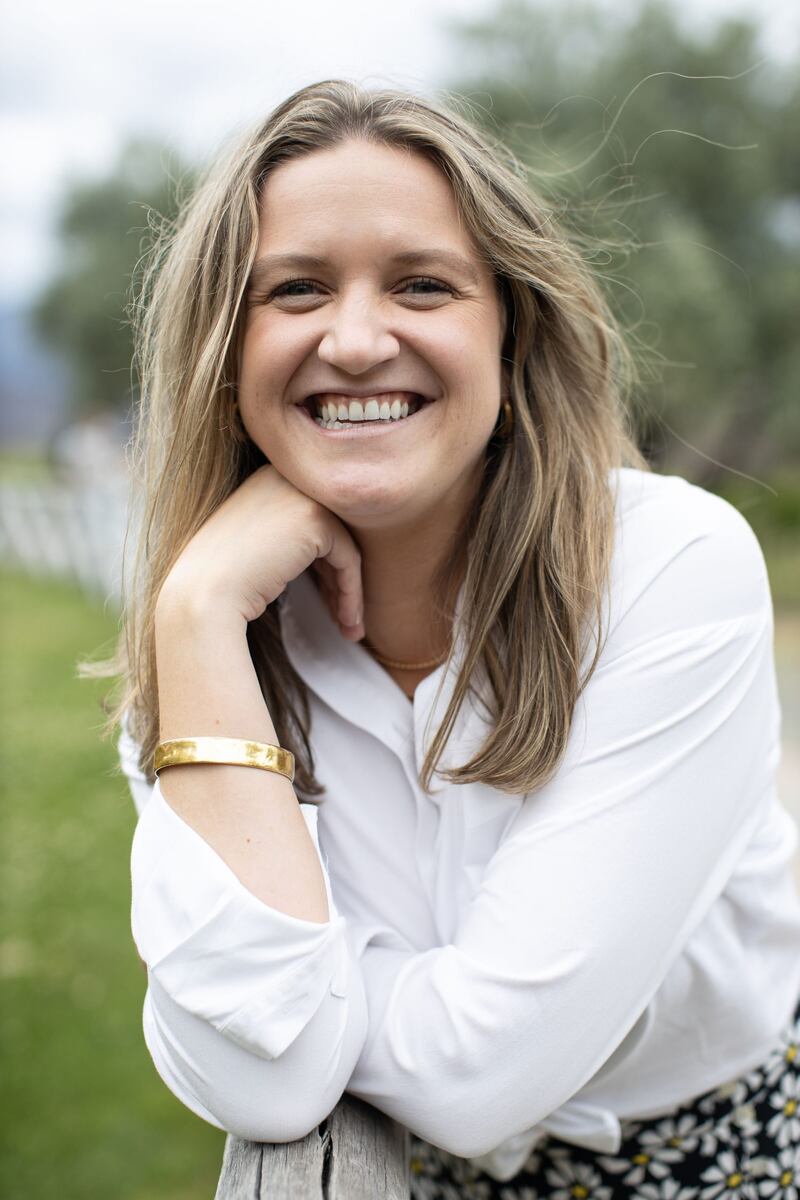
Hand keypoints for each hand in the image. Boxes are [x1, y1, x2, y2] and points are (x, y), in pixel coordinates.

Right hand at [157, 464, 363, 636]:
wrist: (202, 596)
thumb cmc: (220, 583)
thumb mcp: (255, 548)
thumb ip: (285, 539)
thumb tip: (328, 560)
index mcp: (266, 480)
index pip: (309, 522)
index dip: (321, 565)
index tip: (326, 600)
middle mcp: (283, 478)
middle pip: (330, 532)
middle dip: (339, 578)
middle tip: (344, 617)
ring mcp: (299, 495)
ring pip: (344, 546)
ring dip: (349, 591)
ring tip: (349, 626)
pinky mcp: (315, 518)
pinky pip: (348, 558)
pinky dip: (351, 592)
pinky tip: (346, 621)